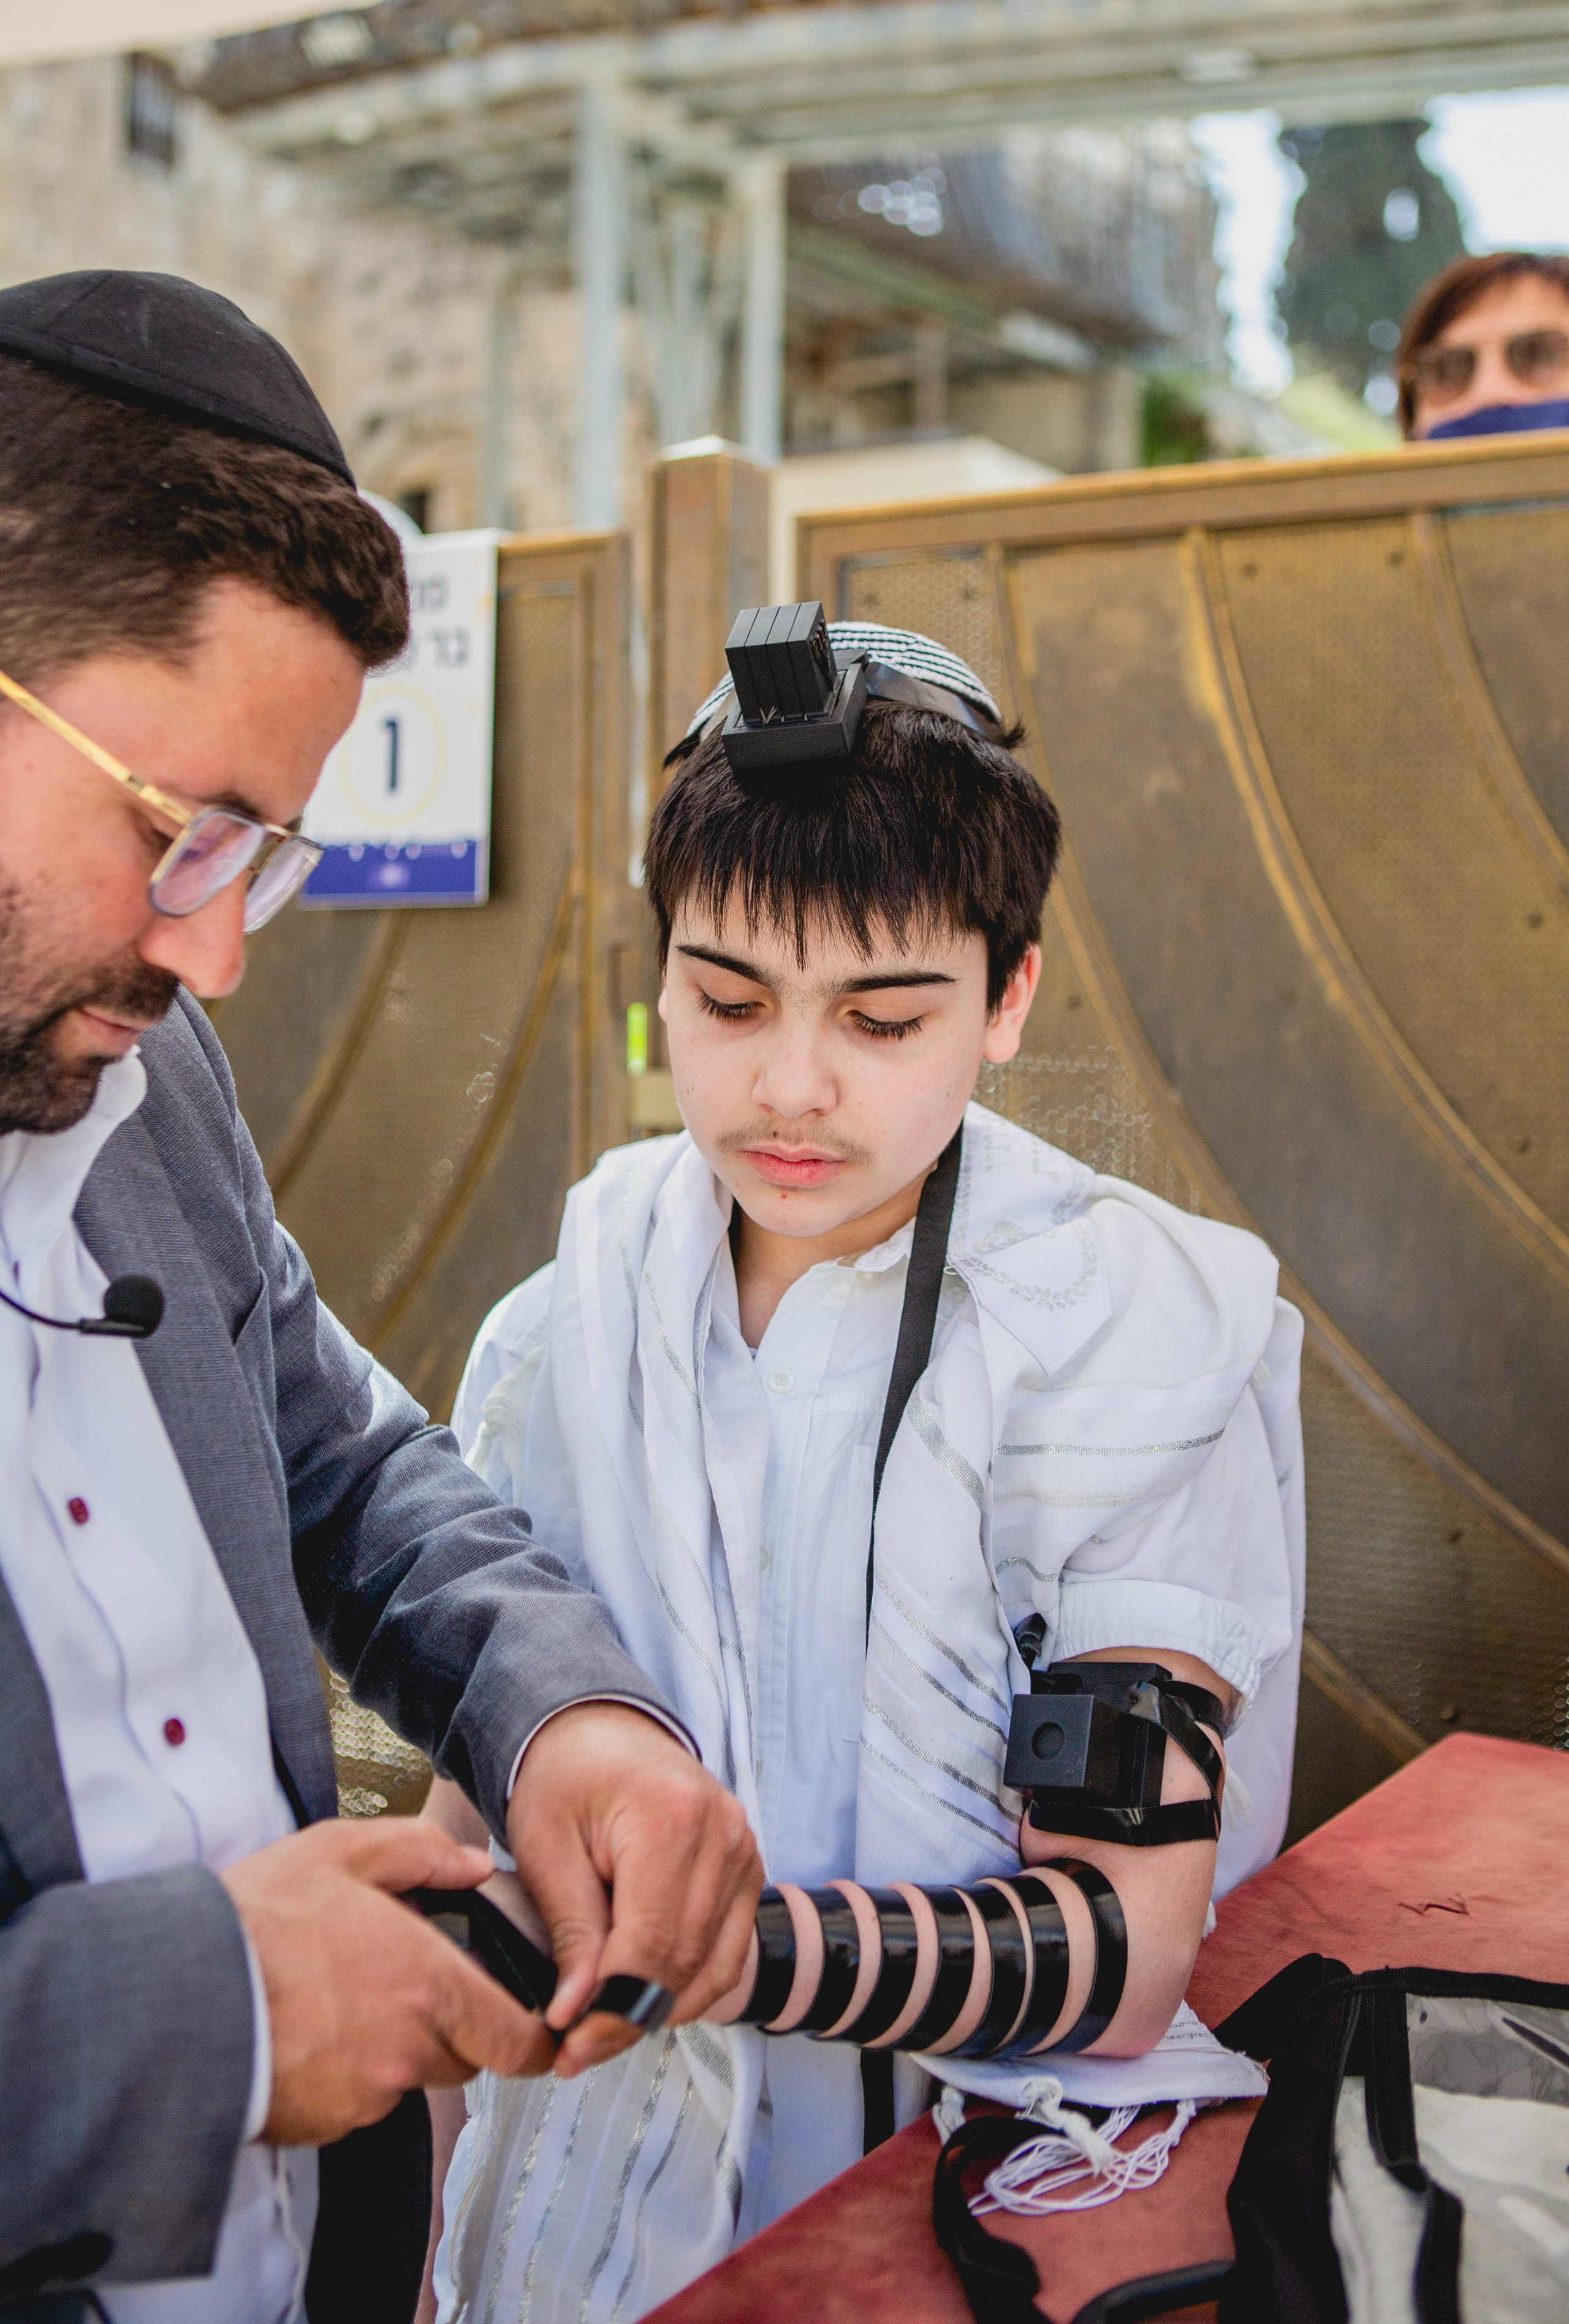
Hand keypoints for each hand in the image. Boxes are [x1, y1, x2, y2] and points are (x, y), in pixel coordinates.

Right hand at [221, 1818, 557, 2144]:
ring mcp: (364, 2095)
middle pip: (465, 2058)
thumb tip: (470, 1865)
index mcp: (427, 1983)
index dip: (535, 2040)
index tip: (537, 2032)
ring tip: (341, 2000)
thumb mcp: (338, 1851)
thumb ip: (418, 1851)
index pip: (517, 2041)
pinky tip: (310, 2032)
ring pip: (408, 2079)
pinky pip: (357, 2102)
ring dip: (394, 2049)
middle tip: (407, 1988)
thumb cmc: (255, 1923)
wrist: (176, 1999)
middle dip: (452, 2027)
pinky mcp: (322, 2124)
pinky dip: (346, 2074)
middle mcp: (406, 2049)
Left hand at [506, 1703, 761, 2076]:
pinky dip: (689, 1986)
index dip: (612, 2008)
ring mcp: (744, 1851)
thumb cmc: (565, 1778)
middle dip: (629, 2018)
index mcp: (671, 1817)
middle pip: (685, 1961)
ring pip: (715, 1967)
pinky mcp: (748, 1869)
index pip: (651, 1944)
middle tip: (577, 2051)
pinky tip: (644, 1997)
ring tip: (604, 2028)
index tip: (569, 2046)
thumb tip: (575, 2015)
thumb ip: (569, 1931)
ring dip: (661, 2010)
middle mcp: (723, 1834)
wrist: (598, 1731)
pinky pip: (728, 1952)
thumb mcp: (545, 1847)